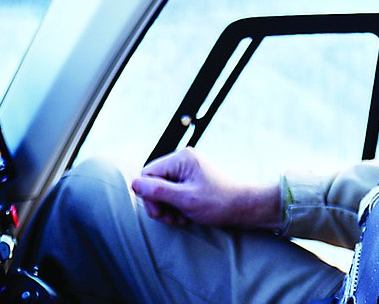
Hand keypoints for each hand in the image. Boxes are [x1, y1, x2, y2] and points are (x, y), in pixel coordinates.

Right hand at [130, 147, 279, 230]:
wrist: (244, 208)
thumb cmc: (218, 203)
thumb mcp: (185, 199)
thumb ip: (158, 191)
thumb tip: (133, 184)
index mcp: (181, 158)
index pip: (147, 174)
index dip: (148, 195)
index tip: (160, 213)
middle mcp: (183, 160)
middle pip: (153, 182)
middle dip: (159, 204)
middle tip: (171, 219)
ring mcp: (187, 170)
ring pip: (162, 190)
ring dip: (168, 208)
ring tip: (181, 219)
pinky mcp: (191, 180)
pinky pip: (173, 193)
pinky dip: (176, 207)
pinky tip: (186, 217)